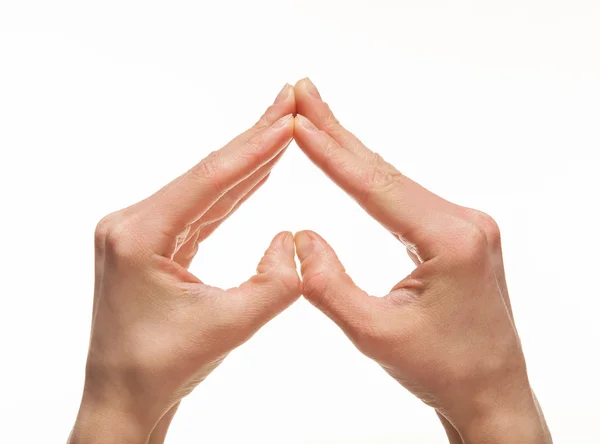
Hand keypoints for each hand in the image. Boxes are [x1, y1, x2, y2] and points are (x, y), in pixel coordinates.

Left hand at [69, 85, 301, 443]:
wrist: (125, 395)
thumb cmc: (164, 366)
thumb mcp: (230, 326)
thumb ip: (276, 283)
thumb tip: (291, 239)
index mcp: (138, 235)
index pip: (208, 181)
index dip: (253, 148)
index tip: (287, 117)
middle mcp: (132, 224)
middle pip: (205, 175)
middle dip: (251, 141)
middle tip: (287, 102)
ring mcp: (140, 232)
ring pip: (204, 190)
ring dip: (244, 164)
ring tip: (279, 131)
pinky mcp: (153, 244)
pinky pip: (200, 212)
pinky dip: (232, 194)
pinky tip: (256, 174)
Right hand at [292, 79, 551, 443]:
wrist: (489, 389)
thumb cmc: (439, 369)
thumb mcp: (373, 335)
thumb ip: (329, 286)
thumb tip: (299, 236)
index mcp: (450, 240)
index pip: (376, 187)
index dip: (331, 153)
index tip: (298, 122)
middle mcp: (465, 221)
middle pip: (386, 171)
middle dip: (339, 132)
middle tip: (304, 91)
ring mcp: (465, 223)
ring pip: (395, 181)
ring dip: (352, 151)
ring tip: (316, 117)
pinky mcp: (458, 232)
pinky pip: (406, 198)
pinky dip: (371, 178)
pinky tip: (351, 161)